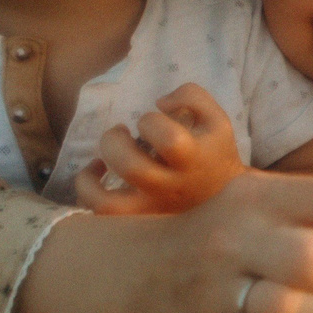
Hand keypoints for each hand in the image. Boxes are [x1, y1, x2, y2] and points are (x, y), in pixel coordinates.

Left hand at [71, 84, 241, 215]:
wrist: (225, 200)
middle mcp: (170, 186)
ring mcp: (151, 207)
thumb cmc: (215, 153)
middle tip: (121, 132)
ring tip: (100, 161)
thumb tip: (160, 103)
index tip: (152, 121)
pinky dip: (87, 191)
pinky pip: (102, 213)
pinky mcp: (138, 216)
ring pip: (108, 203)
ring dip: (92, 177)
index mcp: (193, 158)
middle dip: (115, 140)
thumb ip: (191, 96)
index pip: (167, 139)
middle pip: (132, 168)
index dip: (150, 121)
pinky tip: (95, 174)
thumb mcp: (216, 118)